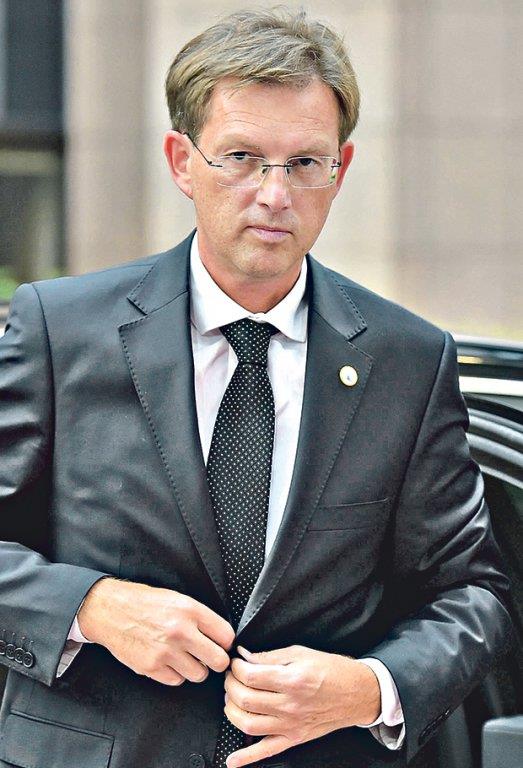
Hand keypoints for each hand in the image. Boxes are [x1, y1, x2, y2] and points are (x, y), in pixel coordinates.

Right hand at [77, 577, 234, 685]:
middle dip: (216, 660)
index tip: (222, 644)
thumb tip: (220, 636)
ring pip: (199, 674)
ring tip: (185, 657)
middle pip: (218, 660)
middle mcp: (180, 631)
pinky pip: (177, 680)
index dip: (226, 642)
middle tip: (209, 657)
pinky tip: (168, 661)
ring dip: (195, 668)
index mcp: (190, 610)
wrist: (111, 611)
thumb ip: (200, 617)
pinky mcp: (151, 667)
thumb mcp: (177, 599)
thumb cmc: (145, 603)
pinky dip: (175, 674)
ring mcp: (166, 652)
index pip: (226, 635)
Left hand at [223, 645, 380, 767]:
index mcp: (293, 680)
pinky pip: (266, 751)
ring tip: (233, 698)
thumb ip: (270, 656)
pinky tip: (232, 759)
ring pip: (248, 724)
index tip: (235, 662)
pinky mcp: (294, 739)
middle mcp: (290, 706)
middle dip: (231, 685)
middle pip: (246, 699)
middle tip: (231, 676)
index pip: (251, 676)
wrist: (357, 693)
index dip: (236, 667)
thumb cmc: (332, 670)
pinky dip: (246, 757)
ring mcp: (291, 726)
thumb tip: (245, 656)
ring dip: (232, 710)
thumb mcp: (301, 653)